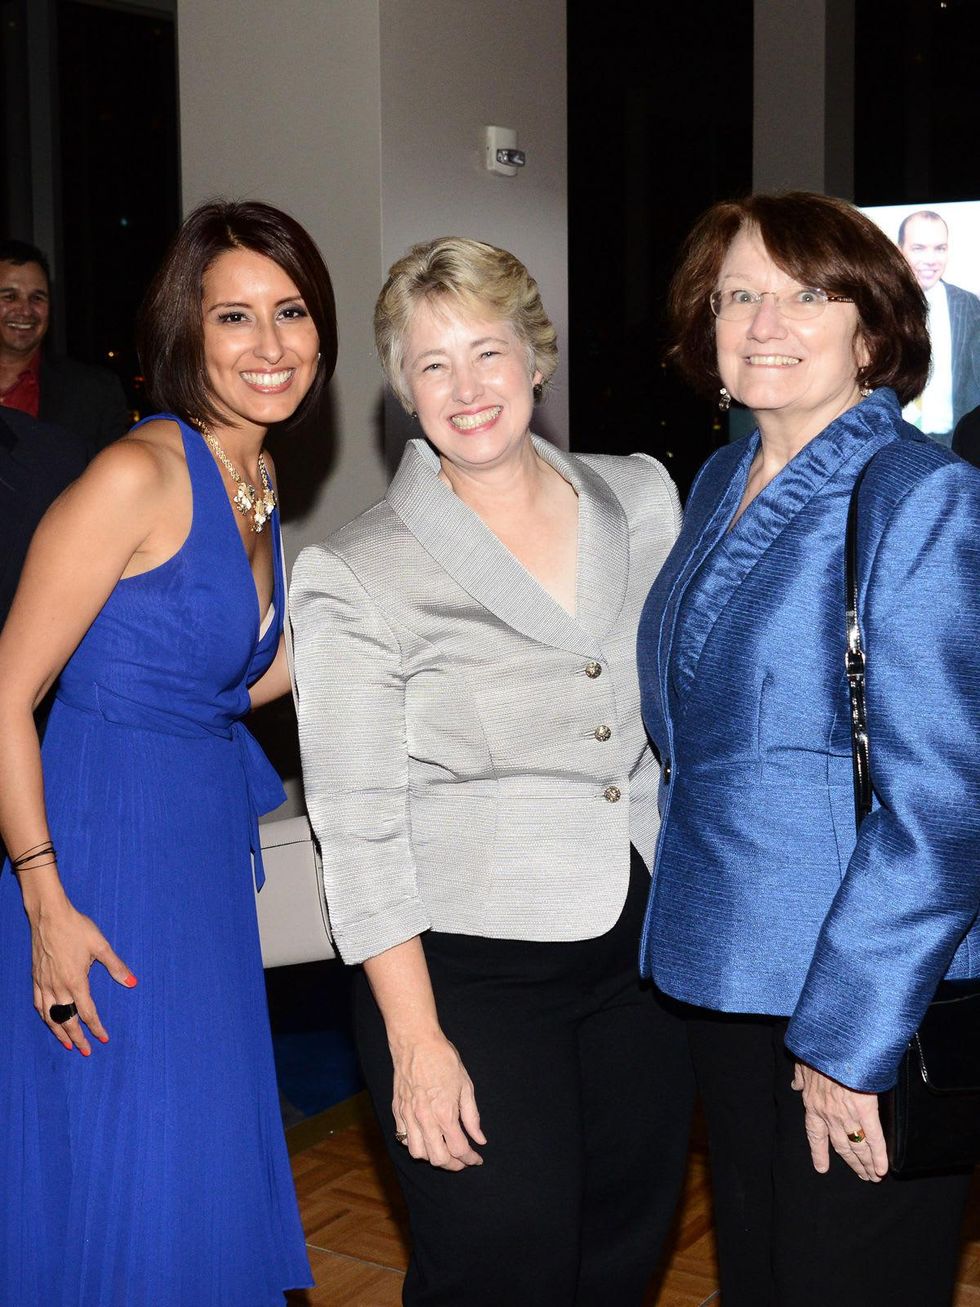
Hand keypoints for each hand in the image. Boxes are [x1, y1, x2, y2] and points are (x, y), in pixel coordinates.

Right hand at [30, 893, 136, 1054]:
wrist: (49, 916)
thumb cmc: (77, 928)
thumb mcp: (101, 946)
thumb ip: (116, 967)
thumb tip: (133, 983)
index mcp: (76, 982)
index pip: (88, 1013)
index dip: (96, 1028)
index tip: (104, 1039)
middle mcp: (58, 987)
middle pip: (67, 1021)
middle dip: (77, 1038)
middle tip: (85, 1051)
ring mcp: (44, 983)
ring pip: (50, 1016)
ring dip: (59, 1032)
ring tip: (67, 1044)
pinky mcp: (36, 978)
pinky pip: (39, 1004)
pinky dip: (44, 1016)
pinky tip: (48, 1020)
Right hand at [390, 1032, 485, 1170]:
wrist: (416, 1042)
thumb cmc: (443, 1059)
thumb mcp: (465, 1085)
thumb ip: (472, 1116)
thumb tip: (479, 1139)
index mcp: (445, 1113)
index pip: (459, 1149)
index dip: (470, 1159)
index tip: (476, 1159)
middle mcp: (425, 1119)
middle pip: (438, 1159)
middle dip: (453, 1164)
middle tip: (462, 1159)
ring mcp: (408, 1116)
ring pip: (418, 1153)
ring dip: (432, 1156)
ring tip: (443, 1150)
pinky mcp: (397, 1111)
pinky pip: (404, 1138)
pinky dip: (416, 1144)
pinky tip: (426, 1136)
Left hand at [792, 1061, 887, 1181]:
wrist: (832, 1043)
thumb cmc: (818, 1051)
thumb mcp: (802, 1063)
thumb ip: (800, 1076)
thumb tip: (795, 1084)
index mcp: (813, 1104)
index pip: (815, 1134)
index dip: (819, 1153)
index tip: (822, 1168)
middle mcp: (828, 1115)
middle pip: (841, 1146)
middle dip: (852, 1163)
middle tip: (862, 1175)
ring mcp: (846, 1114)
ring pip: (857, 1146)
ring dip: (866, 1163)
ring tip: (873, 1176)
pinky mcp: (865, 1109)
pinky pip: (873, 1137)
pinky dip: (879, 1155)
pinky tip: (883, 1168)